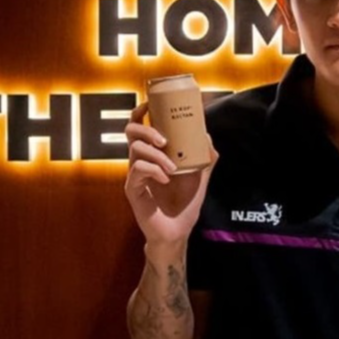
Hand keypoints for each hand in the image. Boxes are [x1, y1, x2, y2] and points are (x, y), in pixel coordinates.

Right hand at [124, 102, 217, 244]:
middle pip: (131, 132)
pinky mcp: (132, 189)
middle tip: (165, 139)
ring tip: (172, 168)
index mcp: (153, 155)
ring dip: (157, 154)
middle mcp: (140, 161)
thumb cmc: (184, 206)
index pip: (140, 127)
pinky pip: (137, 169)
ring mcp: (135, 175)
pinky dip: (154, 170)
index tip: (149, 105)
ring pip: (135, 150)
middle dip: (148, 130)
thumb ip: (204, 158)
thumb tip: (207, 136)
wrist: (177, 233)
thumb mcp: (199, 178)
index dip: (141, 112)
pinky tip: (166, 179)